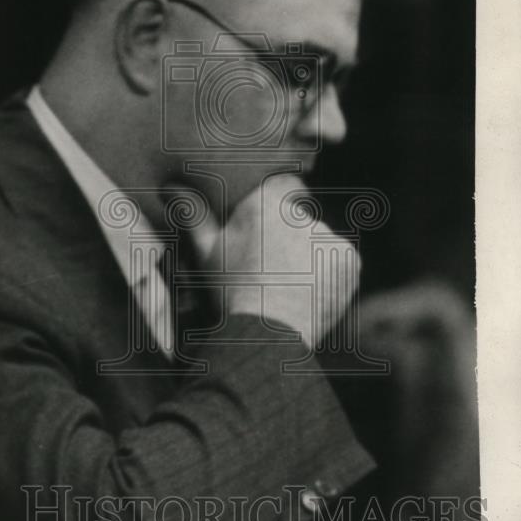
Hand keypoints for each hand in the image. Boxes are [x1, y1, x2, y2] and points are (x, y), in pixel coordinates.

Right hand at [189, 173, 360, 346]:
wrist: (266, 335)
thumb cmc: (229, 291)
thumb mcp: (205, 252)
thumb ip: (194, 214)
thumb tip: (171, 186)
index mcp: (266, 203)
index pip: (285, 185)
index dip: (277, 205)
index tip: (268, 228)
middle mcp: (301, 213)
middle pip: (300, 217)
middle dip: (290, 235)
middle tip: (272, 268)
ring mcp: (329, 236)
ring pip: (319, 240)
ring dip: (310, 255)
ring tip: (288, 286)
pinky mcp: (349, 260)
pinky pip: (340, 261)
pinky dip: (329, 274)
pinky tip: (308, 292)